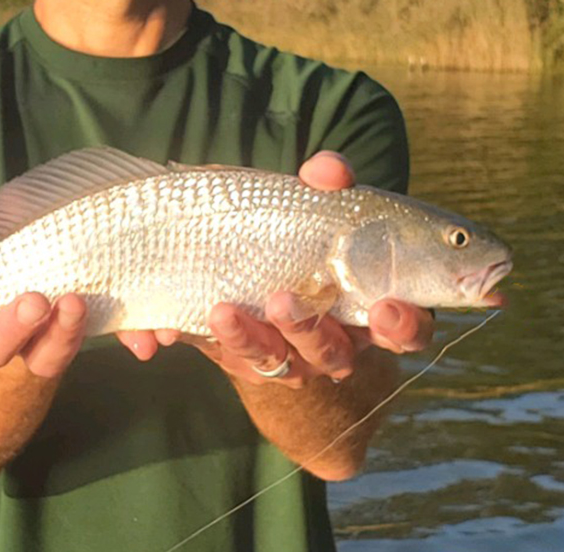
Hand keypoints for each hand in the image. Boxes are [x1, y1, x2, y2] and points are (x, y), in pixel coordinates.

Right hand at [0, 230, 86, 379]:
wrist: (25, 231)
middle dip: (9, 331)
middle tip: (33, 303)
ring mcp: (20, 346)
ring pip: (36, 359)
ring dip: (54, 334)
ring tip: (70, 303)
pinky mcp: (53, 339)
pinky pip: (62, 347)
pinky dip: (71, 327)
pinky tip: (78, 305)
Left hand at [178, 151, 433, 385]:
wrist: (249, 259)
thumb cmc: (303, 230)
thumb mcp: (317, 204)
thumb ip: (329, 185)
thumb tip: (326, 169)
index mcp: (370, 306)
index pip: (405, 329)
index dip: (403, 325)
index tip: (385, 308)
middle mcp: (334, 339)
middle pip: (335, 353)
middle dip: (308, 330)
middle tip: (281, 299)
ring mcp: (287, 354)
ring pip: (277, 362)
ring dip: (249, 338)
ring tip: (223, 309)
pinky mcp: (242, 355)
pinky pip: (223, 356)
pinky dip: (197, 339)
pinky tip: (166, 328)